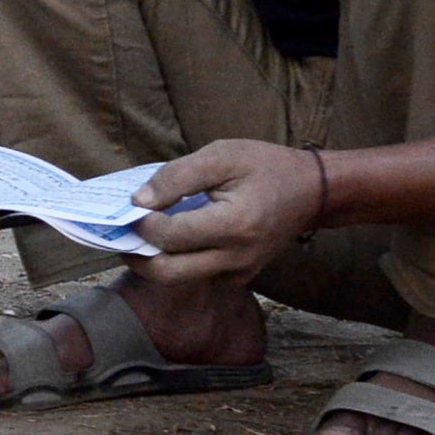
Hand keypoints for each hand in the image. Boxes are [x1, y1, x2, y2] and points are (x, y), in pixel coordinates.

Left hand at [129, 139, 325, 285]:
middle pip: (167, 273)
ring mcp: (239, 273)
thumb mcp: (222, 156)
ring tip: (141, 234)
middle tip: (121, 234)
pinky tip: (169, 238)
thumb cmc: (267, 167)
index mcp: (234, 226)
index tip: (130, 207)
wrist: (313, 191)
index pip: (170, 236)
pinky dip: (176, 260)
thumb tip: (139, 201)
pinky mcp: (239, 277)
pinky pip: (197, 275)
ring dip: (154, 260)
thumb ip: (176, 177)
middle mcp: (236, 258)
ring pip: (179, 279)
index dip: (142, 223)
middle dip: (136, 255)